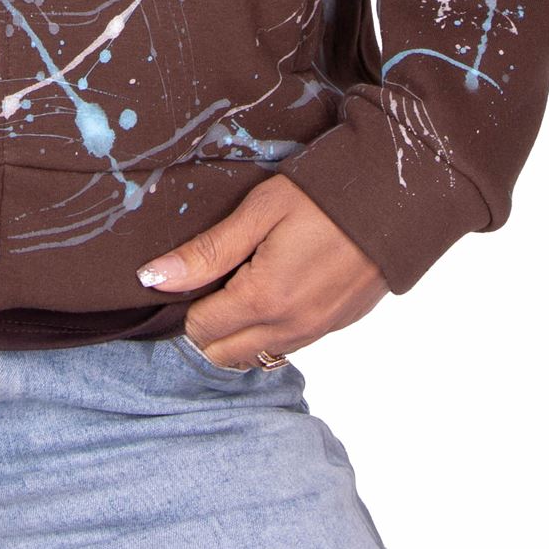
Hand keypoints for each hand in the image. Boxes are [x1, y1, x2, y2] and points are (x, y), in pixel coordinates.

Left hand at [135, 175, 389, 367]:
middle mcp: (292, 326)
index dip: (188, 303)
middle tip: (214, 281)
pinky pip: (291, 343)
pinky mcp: (340, 324)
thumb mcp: (259, 212)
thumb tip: (152, 279)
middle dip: (208, 326)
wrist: (396, 194)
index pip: (200, 330)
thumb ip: (207, 252)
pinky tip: (278, 289)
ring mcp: (319, 330)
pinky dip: (273, 328)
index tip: (194, 274)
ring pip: (259, 354)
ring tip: (244, 283)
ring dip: (240, 331)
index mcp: (265, 299)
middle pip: (225, 354)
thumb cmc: (323, 193)